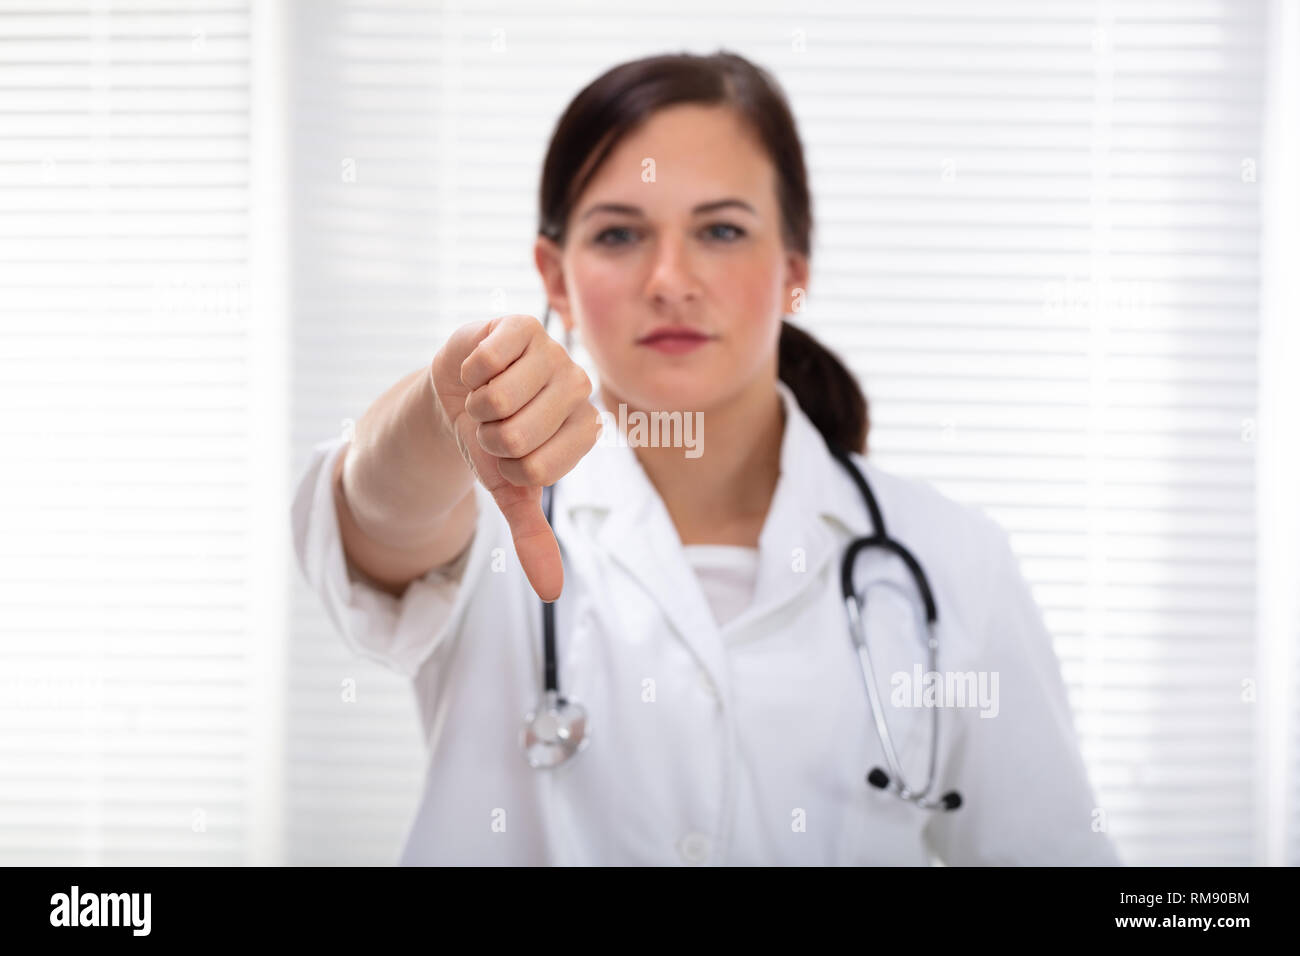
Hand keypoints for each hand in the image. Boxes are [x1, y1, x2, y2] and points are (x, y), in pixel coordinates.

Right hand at [431, 314, 601, 601]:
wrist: (460, 396)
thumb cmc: (494, 441)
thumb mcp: (510, 491)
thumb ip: (533, 537)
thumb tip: (552, 592)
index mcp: (585, 429)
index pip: (536, 468)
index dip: (506, 466)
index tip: (508, 452)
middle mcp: (579, 387)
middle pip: (516, 436)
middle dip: (488, 436)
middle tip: (494, 422)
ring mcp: (554, 352)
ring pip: (497, 399)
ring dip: (475, 405)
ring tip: (486, 397)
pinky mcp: (523, 326)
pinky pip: (487, 361)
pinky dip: (468, 373)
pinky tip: (479, 368)